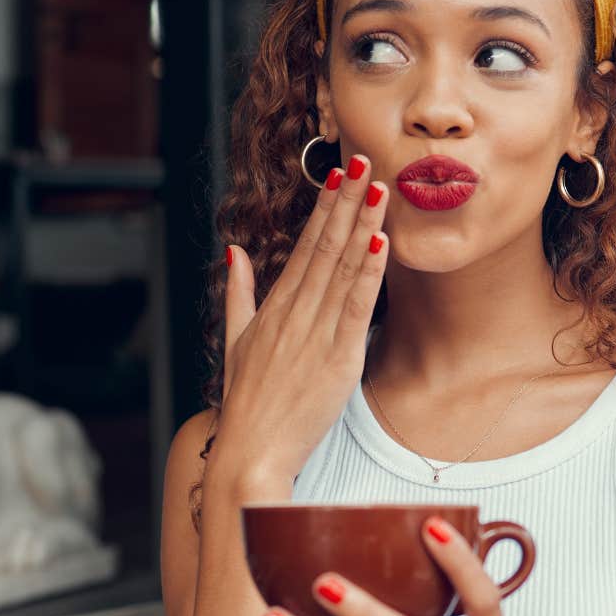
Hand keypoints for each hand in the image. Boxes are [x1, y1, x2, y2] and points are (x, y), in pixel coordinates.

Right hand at [208, 155, 388, 495]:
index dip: (325, 209)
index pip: (304, 247)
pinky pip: (355, 307)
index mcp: (274, 309)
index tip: (340, 174)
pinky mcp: (336, 360)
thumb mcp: (235, 343)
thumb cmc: (248, 406)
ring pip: (342, 269)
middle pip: (324, 247)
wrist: (250, 455)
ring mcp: (314, 335)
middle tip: (365, 160)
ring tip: (379, 187)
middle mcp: (293, 314)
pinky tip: (381, 243)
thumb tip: (234, 252)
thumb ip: (238, 295)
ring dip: (362, 225)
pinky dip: (368, 273)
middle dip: (346, 202)